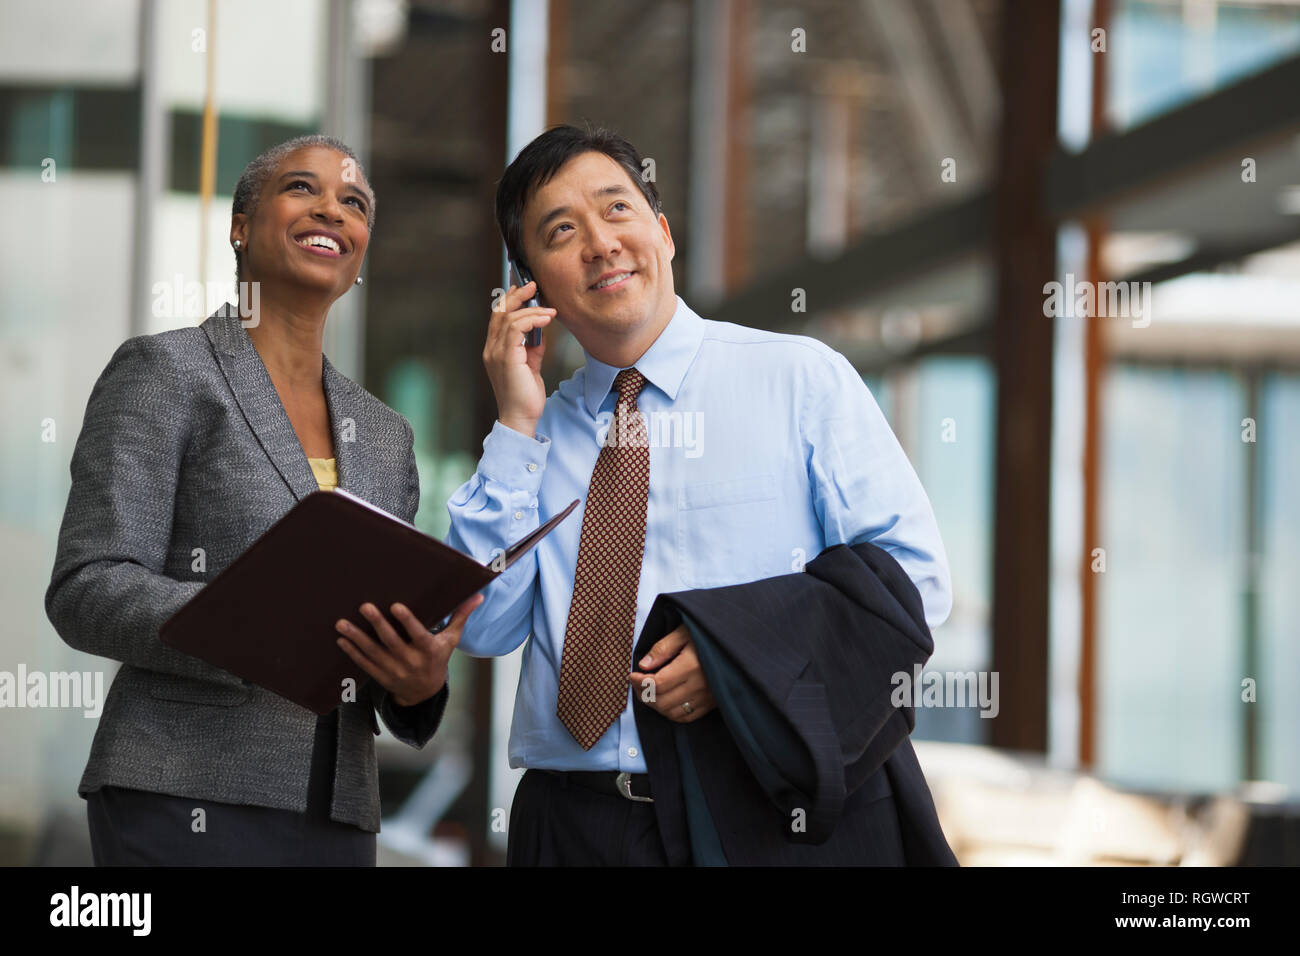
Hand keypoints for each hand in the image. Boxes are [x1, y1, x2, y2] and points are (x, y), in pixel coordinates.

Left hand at [334, 594, 483, 706]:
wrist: (425, 692)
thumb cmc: (438, 658)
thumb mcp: (451, 640)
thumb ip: (460, 617)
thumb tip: (478, 596)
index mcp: (429, 651)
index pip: (418, 635)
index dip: (407, 622)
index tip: (396, 606)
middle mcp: (411, 662)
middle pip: (392, 642)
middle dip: (377, 624)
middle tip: (365, 606)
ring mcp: (394, 671)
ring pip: (373, 653)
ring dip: (357, 637)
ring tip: (342, 623)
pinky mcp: (381, 676)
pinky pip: (364, 664)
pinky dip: (352, 652)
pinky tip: (342, 639)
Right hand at [484, 280, 554, 437]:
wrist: (521, 417)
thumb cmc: (525, 396)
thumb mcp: (531, 366)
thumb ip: (532, 348)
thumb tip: (540, 331)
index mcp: (494, 350)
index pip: (498, 317)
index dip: (509, 300)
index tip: (524, 289)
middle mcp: (491, 349)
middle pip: (499, 312)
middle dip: (516, 295)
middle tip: (533, 285)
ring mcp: (496, 353)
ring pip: (509, 318)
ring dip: (531, 309)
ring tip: (549, 309)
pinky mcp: (507, 357)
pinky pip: (516, 329)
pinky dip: (532, 320)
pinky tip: (546, 319)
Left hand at [628, 624, 714, 722]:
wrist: (735, 645)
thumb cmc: (706, 635)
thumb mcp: (683, 632)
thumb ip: (662, 648)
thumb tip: (643, 665)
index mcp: (692, 666)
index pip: (657, 683)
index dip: (639, 682)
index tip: (632, 675)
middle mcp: (700, 685)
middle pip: (661, 701)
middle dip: (643, 694)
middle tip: (638, 683)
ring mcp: (707, 698)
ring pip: (671, 713)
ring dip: (655, 704)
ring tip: (649, 691)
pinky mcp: (711, 704)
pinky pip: (686, 717)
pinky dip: (670, 712)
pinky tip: (665, 700)